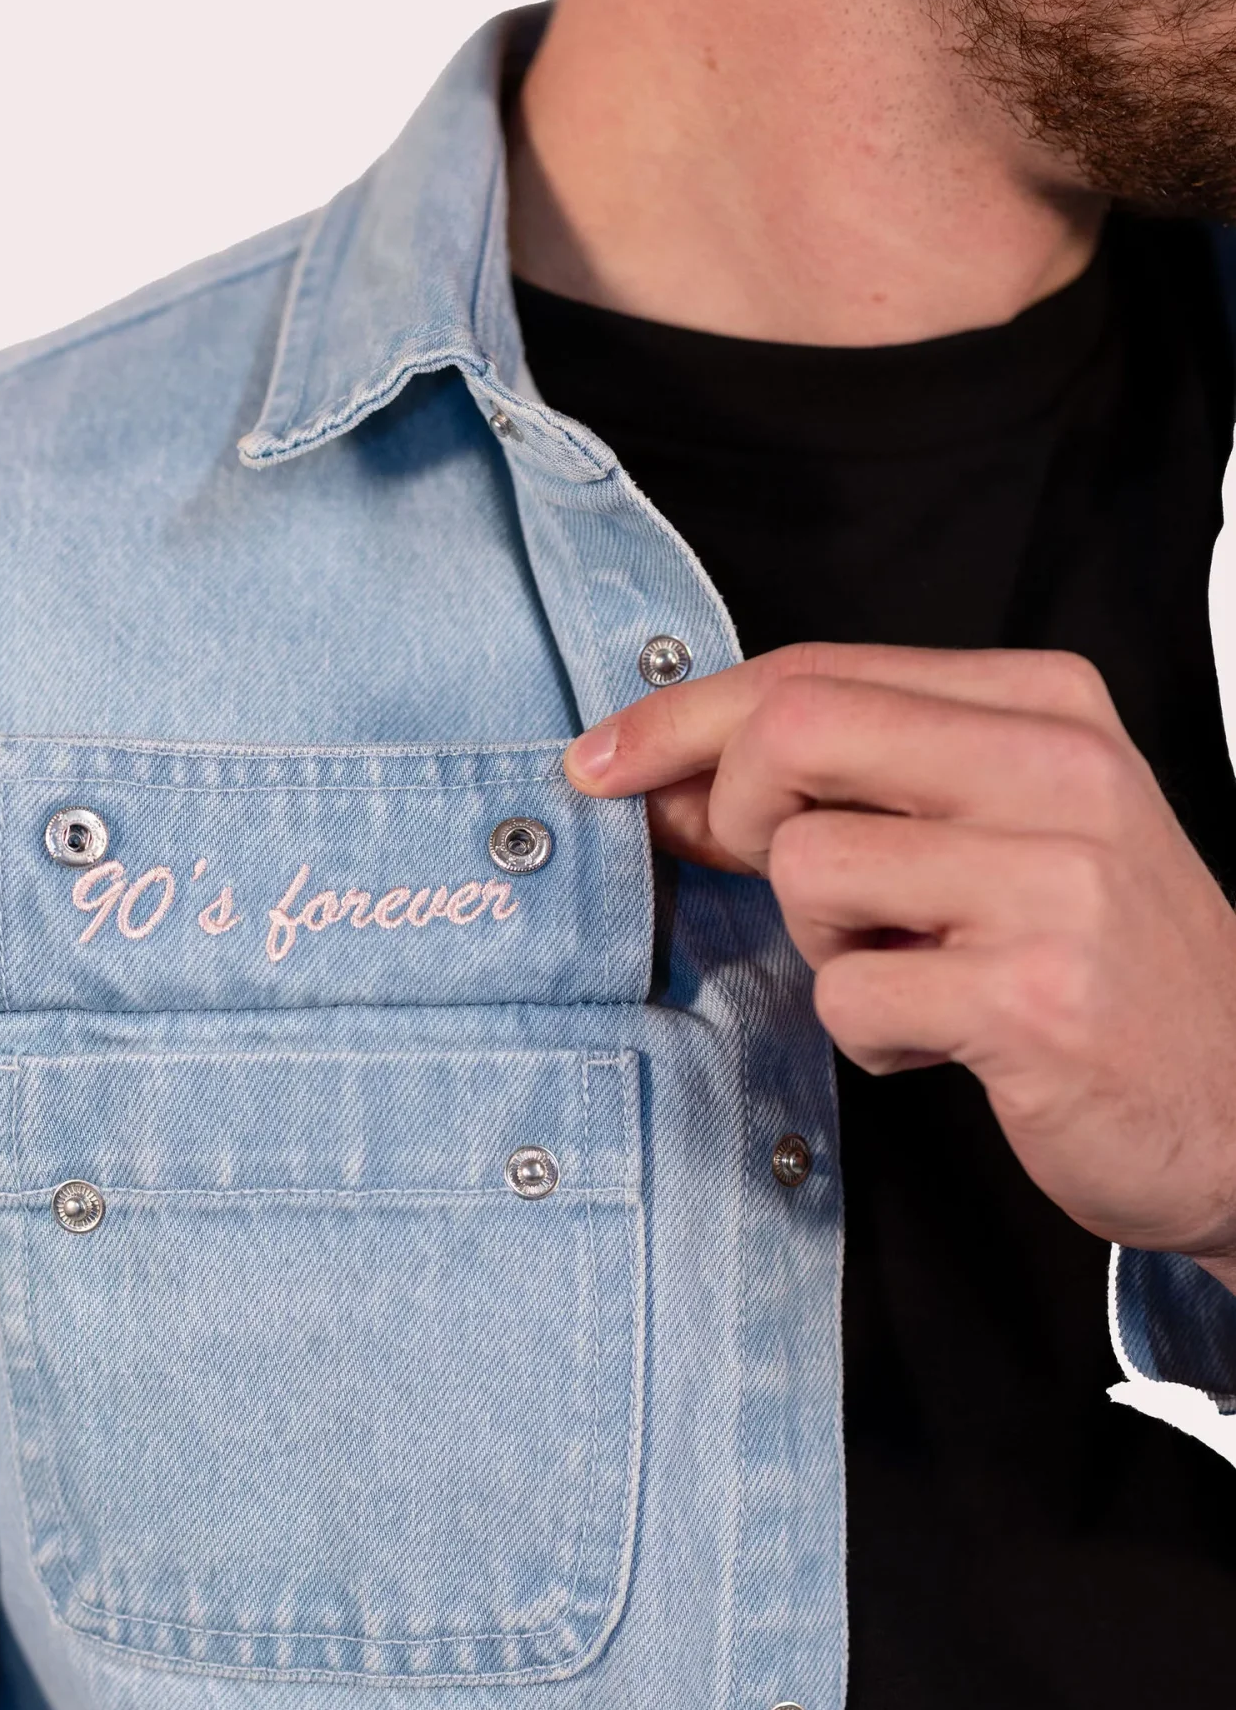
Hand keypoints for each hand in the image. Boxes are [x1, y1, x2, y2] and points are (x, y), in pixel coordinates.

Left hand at [564, 642, 1235, 1286]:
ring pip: (809, 870)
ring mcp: (1057, 882)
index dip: (683, 717)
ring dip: (823, 943)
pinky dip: (869, 1033)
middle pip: (796, 731)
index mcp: (1049, 707)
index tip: (603, 760)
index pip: (819, 670)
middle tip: (769, 872)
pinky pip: (850, 996)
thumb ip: (853, 788)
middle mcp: (1062, 773)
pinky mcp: (1036, 996)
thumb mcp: (997, 834)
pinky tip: (944, 1039)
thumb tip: (670, 779)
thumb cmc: (1105, 965)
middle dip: (732, 808)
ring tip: (912, 970)